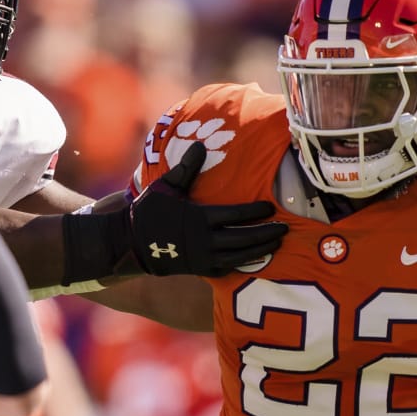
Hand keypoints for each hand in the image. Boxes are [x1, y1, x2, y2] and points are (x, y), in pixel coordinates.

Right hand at [125, 141, 286, 276]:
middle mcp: (205, 241)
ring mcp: (204, 258)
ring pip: (240, 257)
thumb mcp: (166, 186)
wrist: (131, 243)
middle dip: (266, 234)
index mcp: (199, 218)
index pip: (235, 216)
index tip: (270, 208)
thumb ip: (187, 168)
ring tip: (277, 243)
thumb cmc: (149, 211)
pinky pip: (229, 268)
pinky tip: (258, 258)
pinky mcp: (201, 270)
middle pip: (244, 239)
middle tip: (285, 228)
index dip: (255, 212)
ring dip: (261, 250)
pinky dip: (245, 264)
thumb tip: (200, 146)